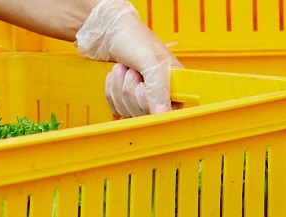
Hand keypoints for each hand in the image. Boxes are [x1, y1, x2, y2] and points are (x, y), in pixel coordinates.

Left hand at [75, 0, 182, 117]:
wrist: (110, 33)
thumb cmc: (134, 39)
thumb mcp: (150, 60)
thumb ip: (158, 87)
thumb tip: (162, 113)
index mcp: (176, 83)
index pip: (168, 111)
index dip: (150, 102)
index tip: (142, 86)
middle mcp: (161, 93)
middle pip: (144, 112)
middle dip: (130, 89)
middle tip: (132, 70)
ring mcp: (143, 98)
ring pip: (128, 111)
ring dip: (119, 88)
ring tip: (124, 69)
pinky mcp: (127, 100)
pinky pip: (116, 108)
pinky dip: (111, 91)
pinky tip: (116, 77)